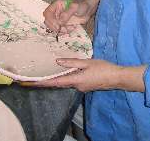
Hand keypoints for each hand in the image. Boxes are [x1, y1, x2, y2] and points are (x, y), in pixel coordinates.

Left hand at [22, 58, 146, 92]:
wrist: (116, 78)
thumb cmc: (103, 68)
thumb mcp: (87, 62)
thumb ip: (72, 62)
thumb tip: (57, 61)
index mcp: (76, 80)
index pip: (56, 82)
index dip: (44, 82)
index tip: (33, 83)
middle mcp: (77, 86)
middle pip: (60, 83)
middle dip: (48, 81)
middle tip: (36, 77)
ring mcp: (82, 87)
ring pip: (66, 82)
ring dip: (57, 79)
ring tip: (47, 73)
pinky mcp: (86, 85)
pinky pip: (73, 82)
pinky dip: (66, 78)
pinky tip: (64, 72)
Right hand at [43, 0, 99, 33]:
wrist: (87, 10)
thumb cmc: (81, 5)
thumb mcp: (75, 7)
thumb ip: (68, 13)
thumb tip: (60, 19)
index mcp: (57, 5)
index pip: (47, 13)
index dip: (50, 20)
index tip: (57, 25)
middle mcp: (56, 12)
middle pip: (47, 21)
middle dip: (54, 27)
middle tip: (61, 29)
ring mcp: (58, 19)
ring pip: (53, 27)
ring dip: (60, 30)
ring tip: (70, 28)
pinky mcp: (62, 25)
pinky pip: (59, 31)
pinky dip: (65, 31)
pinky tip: (72, 27)